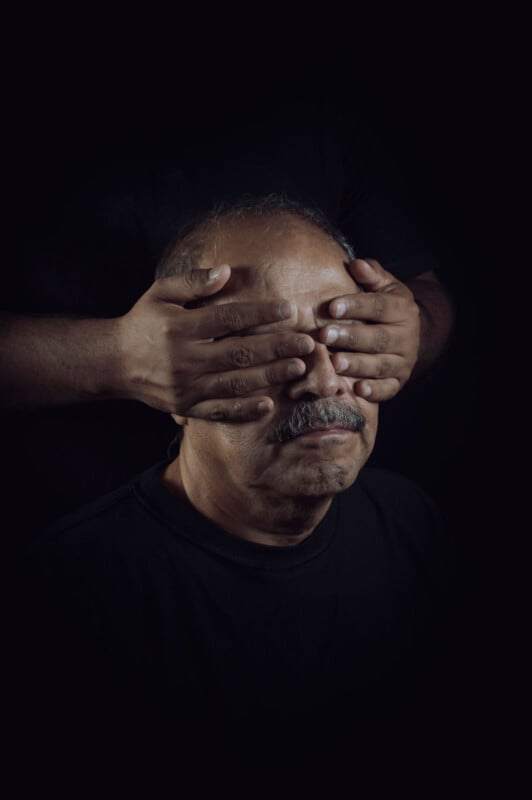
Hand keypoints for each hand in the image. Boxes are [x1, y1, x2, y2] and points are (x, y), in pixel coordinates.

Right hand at [115, 265, 313, 418]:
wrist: (114, 363)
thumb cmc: (143, 322)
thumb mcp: (159, 294)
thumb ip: (192, 282)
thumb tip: (227, 271)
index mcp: (179, 328)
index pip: (228, 319)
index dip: (260, 314)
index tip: (289, 309)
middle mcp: (184, 359)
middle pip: (239, 353)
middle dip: (277, 347)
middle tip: (308, 342)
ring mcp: (186, 387)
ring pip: (235, 383)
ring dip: (269, 376)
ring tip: (298, 368)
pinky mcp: (186, 407)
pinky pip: (220, 411)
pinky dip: (244, 409)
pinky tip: (269, 404)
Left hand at [318, 258, 419, 401]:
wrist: (408, 336)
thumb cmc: (385, 308)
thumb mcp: (383, 288)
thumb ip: (371, 275)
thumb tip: (355, 264)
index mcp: (403, 310)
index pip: (379, 306)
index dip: (356, 306)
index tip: (332, 307)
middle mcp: (407, 337)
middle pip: (378, 338)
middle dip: (351, 337)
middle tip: (325, 335)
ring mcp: (403, 362)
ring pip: (381, 365)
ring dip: (357, 365)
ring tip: (335, 363)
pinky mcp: (398, 382)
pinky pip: (388, 389)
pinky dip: (374, 391)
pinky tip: (357, 390)